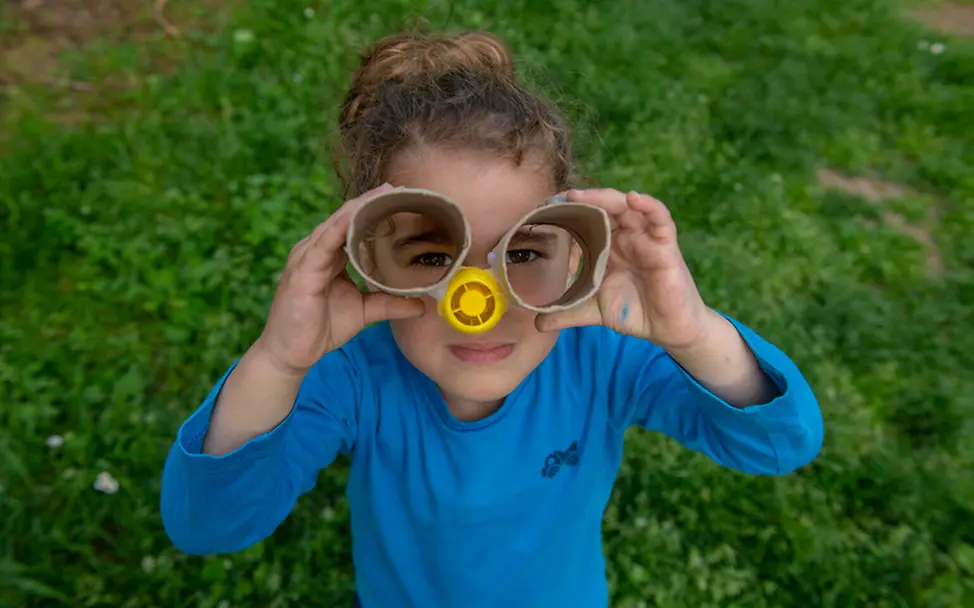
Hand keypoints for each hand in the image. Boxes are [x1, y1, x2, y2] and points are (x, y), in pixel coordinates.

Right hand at [253, 184, 424, 375]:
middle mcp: (316, 250)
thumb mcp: (363, 311)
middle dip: (370, 202)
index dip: (374, 210)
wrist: (291, 354)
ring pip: (335, 224)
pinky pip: (323, 243)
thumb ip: (390, 303)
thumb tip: (422, 304)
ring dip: (359, 208)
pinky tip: (356, 216)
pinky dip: (340, 227)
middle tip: (399, 189)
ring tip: (384, 194)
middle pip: (345, 218)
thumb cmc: (321, 328)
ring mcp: (306, 257)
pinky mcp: (302, 271)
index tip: (402, 199)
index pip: (353, 225)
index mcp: (329, 254)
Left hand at [536, 188, 716, 350]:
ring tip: (582, 196)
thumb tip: (537, 323)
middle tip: (558, 198)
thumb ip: (566, 313)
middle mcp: (625, 237)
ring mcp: (645, 238)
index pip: (587, 220)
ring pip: (627, 207)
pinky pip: (660, 218)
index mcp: (607, 246)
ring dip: (605, 197)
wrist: (668, 330)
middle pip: (604, 207)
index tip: (543, 209)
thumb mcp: (594, 309)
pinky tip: (634, 198)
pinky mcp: (665, 246)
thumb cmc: (634, 311)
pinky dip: (649, 205)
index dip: (568, 212)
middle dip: (582, 200)